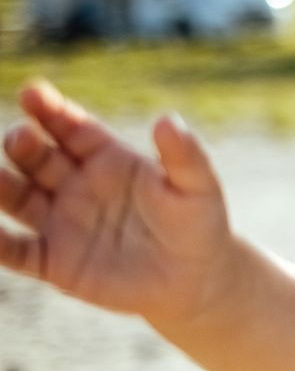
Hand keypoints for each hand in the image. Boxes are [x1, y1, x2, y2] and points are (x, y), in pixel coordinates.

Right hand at [0, 80, 232, 324]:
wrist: (195, 279)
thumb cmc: (199, 224)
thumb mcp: (198, 188)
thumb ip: (185, 156)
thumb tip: (168, 120)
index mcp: (106, 159)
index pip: (71, 128)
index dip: (50, 110)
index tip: (33, 92)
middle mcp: (75, 185)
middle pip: (38, 158)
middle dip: (24, 145)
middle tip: (20, 137)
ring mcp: (60, 222)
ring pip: (17, 198)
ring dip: (0, 186)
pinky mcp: (54, 261)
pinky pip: (16, 251)